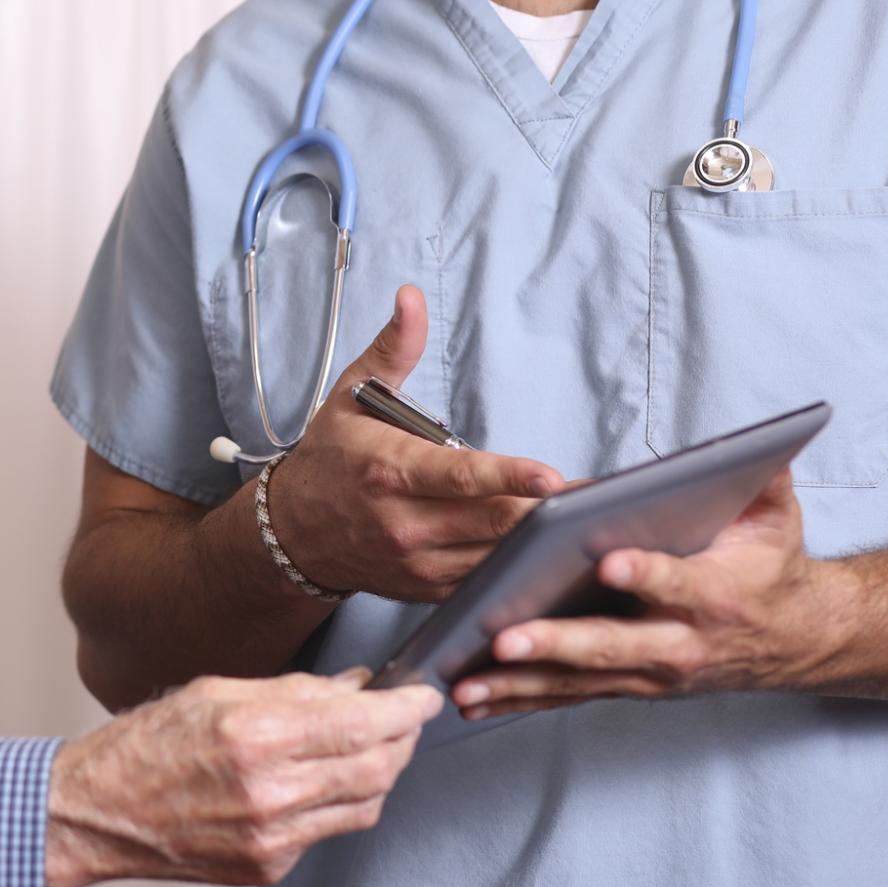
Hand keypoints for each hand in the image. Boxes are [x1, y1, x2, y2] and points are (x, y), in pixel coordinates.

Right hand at [44, 670, 441, 886]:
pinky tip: (327, 779)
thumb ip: (294, 690)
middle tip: (406, 717)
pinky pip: (328, 831)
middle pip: (377, 768)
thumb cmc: (144, 745)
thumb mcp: (216, 692)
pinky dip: (341, 801)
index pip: (361, 723)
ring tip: (373, 745)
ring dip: (381, 772)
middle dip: (403, 739)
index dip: (405, 708)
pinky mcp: (269, 867)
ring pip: (364, 806)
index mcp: (255, 736)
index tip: (421, 693)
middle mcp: (270, 792)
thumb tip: (355, 685)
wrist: (97, 813)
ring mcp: (272, 838)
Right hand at [267, 286, 564, 602]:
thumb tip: (411, 298)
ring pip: (495, 556)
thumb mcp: (352, 396)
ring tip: (583, 521)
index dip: (509, 477)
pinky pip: (484, 582)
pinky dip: (518, 568)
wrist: (293, 530)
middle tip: (594, 496)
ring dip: (540, 540)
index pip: (459, 477)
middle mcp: (402, 522)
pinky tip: (547, 551)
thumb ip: (393, 348)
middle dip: (545, 510)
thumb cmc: (330, 458)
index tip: (551, 475)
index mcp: (388, 470)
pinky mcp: (426, 588)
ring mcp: (416, 561)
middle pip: (491, 521)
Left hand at [452, 470, 840, 717]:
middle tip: (506, 638)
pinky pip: (568, 695)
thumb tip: (752, 446)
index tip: (608, 563)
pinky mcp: (627, 685)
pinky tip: (472, 700)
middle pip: (611, 644)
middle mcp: (678, 643)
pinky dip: (520, 699)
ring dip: (520, 683)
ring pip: (579, 679)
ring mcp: (649, 672)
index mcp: (713, 596)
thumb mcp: (776, 522)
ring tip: (465, 683)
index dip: (646, 575)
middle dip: (556, 642)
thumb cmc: (768, 570)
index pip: (676, 583)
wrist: (793, 640)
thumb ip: (762, 482)